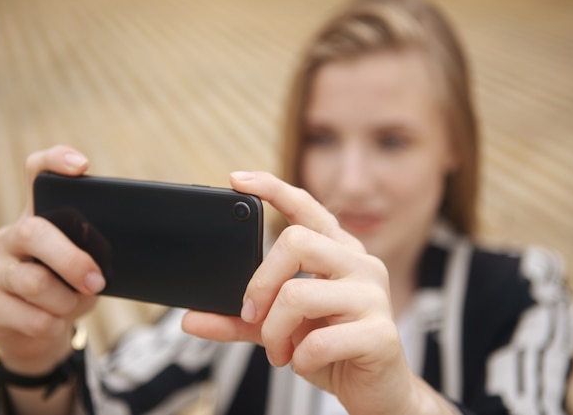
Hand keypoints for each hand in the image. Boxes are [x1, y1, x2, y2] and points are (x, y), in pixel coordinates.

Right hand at [0, 146, 104, 375]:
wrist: (40, 333)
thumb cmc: (70, 289)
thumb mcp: (89, 266)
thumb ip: (96, 253)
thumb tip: (117, 259)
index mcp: (39, 218)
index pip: (37, 174)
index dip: (55, 162)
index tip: (82, 166)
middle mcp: (11, 237)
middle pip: (34, 232)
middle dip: (72, 260)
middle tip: (96, 281)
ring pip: (34, 282)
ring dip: (67, 300)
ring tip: (75, 304)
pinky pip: (32, 317)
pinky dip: (55, 324)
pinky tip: (55, 322)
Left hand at [182, 171, 454, 414]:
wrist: (378, 392)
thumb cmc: (332, 351)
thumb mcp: (279, 329)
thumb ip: (239, 320)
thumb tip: (191, 318)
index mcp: (339, 254)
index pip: (308, 208)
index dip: (273, 189)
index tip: (236, 180)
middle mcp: (360, 265)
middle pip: (295, 242)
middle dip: (261, 284)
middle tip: (253, 315)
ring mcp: (374, 296)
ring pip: (299, 294)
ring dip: (275, 331)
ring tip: (281, 351)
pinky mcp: (381, 333)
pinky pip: (318, 340)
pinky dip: (299, 359)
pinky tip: (307, 363)